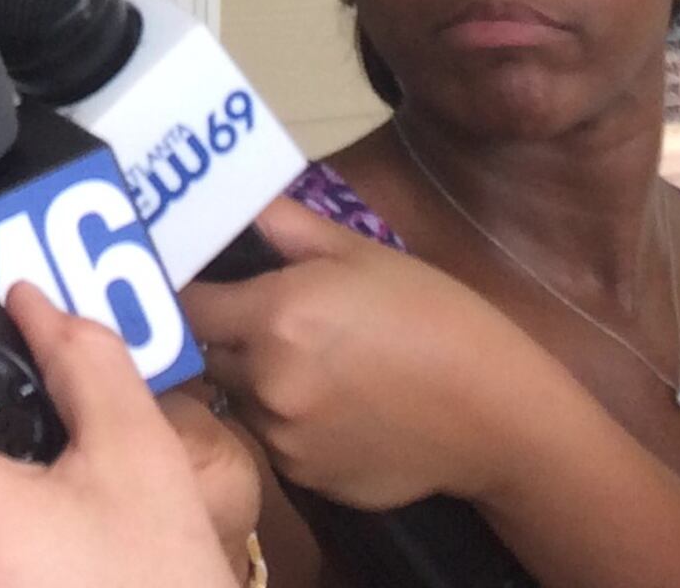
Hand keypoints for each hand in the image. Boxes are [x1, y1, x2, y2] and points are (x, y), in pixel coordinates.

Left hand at [176, 198, 585, 511]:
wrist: (494, 412)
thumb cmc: (434, 318)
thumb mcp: (360, 252)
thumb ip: (285, 226)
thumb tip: (233, 200)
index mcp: (273, 315)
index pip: (185, 305)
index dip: (189, 292)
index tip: (203, 284)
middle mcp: (264, 381)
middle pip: (208, 355)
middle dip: (227, 337)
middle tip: (269, 322)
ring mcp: (282, 436)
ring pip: (241, 401)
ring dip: (258, 383)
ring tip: (316, 366)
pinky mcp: (304, 477)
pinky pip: (275, 441)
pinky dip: (290, 424)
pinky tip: (338, 407)